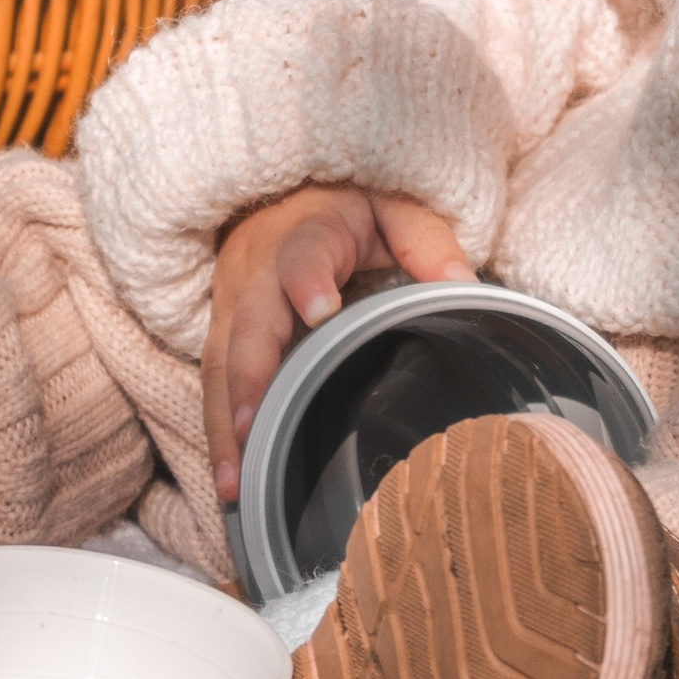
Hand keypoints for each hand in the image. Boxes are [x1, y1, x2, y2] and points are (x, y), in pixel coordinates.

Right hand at [201, 184, 472, 502]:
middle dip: (249, 378)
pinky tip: (229, 477)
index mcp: (306, 233)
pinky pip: (213, 383)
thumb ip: (428, 243)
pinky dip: (217, 431)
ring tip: (235, 481)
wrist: (281, 198)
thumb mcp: (395, 207)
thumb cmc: (349, 209)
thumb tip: (465, 287)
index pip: (304, 254)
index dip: (308, 280)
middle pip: (247, 324)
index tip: (321, 310)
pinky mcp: (221, 334)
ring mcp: (232, 305)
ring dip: (224, 423)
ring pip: (219, 364)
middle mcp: (257, 270)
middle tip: (254, 429)